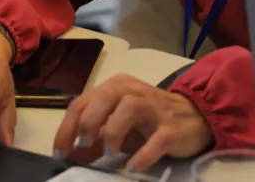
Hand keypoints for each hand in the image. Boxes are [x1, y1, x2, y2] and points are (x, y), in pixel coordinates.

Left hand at [53, 75, 213, 172]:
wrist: (195, 117)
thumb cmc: (150, 121)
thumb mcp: (118, 125)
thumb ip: (94, 138)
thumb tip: (69, 153)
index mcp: (116, 87)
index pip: (83, 102)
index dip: (67, 128)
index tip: (59, 152)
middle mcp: (134, 91)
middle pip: (104, 97)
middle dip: (88, 122)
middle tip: (83, 144)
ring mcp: (154, 108)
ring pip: (129, 108)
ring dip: (113, 132)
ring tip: (109, 153)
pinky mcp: (172, 128)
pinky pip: (156, 140)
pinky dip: (143, 155)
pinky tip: (132, 166)